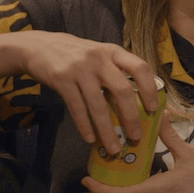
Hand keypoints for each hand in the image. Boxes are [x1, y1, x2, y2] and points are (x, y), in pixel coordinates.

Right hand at [7, 31, 156, 153]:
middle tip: (136, 135)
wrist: (40, 46)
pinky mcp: (62, 79)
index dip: (149, 88)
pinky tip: (90, 139)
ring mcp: (80, 69)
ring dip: (108, 130)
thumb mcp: (101, 54)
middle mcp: (100, 59)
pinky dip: (84, 126)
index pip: (140, 68)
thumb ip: (117, 70)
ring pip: (98, 104)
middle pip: (122, 90)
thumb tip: (139, 98)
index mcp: (114, 52)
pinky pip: (77, 108)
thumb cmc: (78, 54)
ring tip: (114, 147)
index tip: (153, 108)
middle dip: (131, 116)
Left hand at [82, 111, 193, 192]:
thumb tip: (161, 115)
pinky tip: (144, 180)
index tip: (86, 180)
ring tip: (125, 171)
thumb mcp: (187, 155)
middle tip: (105, 168)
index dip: (99, 189)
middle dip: (111, 184)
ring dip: (128, 187)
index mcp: (154, 191)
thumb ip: (170, 137)